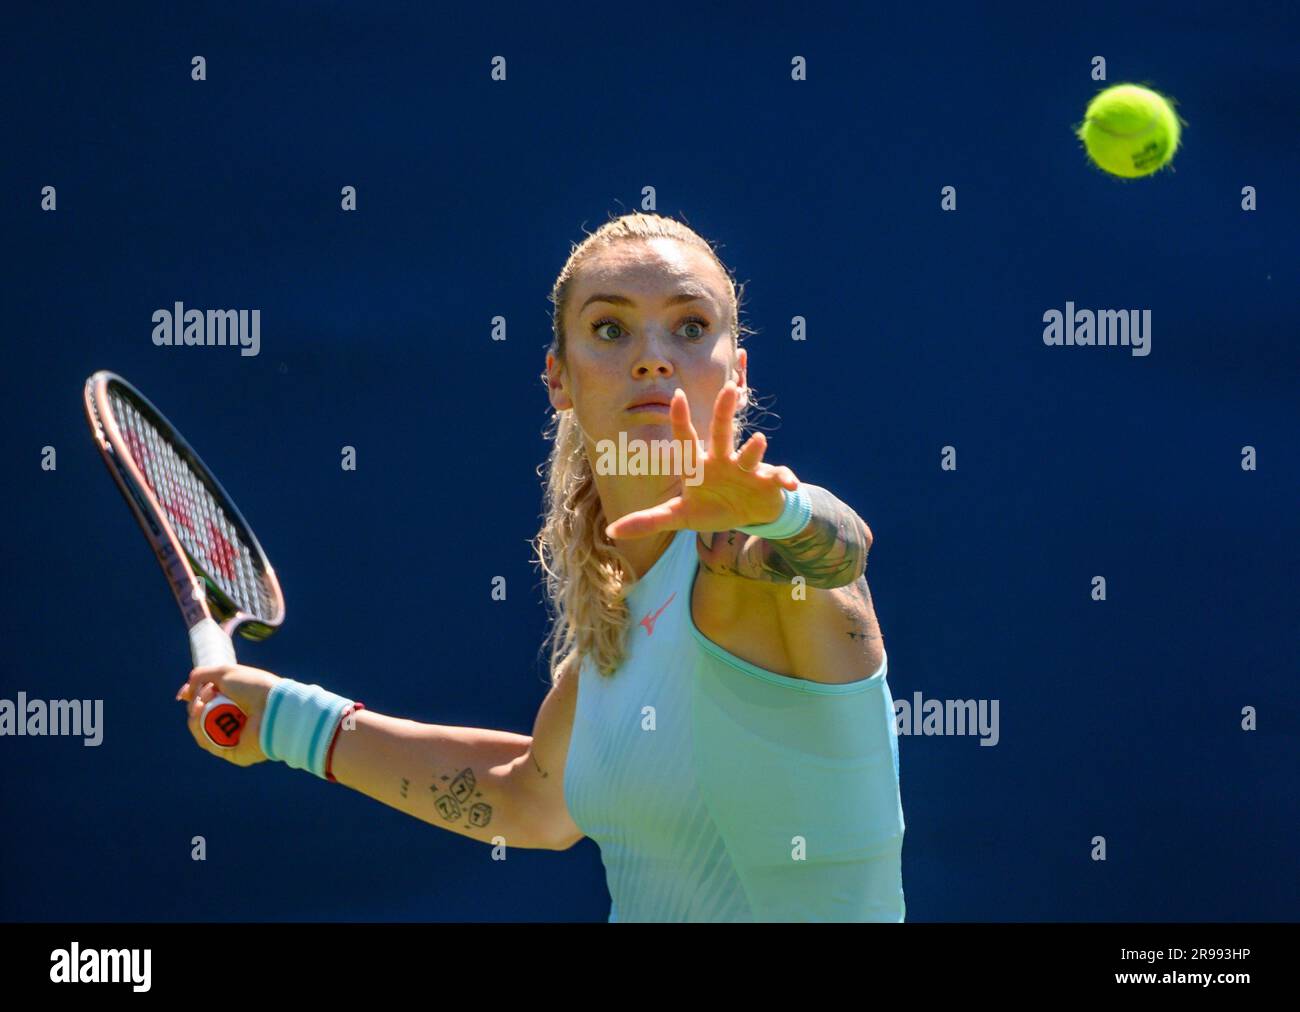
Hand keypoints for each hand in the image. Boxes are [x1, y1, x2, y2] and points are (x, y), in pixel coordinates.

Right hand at [176, 664, 280, 766]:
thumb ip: (201, 676)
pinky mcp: (232, 752)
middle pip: (200, 715)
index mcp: (236, 701)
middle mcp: (234, 719)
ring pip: (201, 729)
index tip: (185, 692)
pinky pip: (208, 743)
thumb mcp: (225, 672)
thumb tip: (184, 692)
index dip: (193, 697)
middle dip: (196, 704)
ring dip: (196, 716)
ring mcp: (233, 736)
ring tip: (201, 705)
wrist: (273, 707)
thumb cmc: (254, 687)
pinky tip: (203, 718)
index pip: (207, 701)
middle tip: (205, 695)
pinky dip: (201, 730)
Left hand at [604, 382, 798, 539]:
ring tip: (758, 440)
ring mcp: (747, 470)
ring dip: (754, 449)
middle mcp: (723, 460)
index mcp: (700, 465)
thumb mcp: (680, 517)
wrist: (748, 516)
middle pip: (722, 433)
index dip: (681, 420)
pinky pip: (778, 477)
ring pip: (750, 454)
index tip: (675, 395)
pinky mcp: (769, 482)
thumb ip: (648, 521)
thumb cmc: (712, 507)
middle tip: (728, 389)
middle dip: (724, 413)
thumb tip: (612, 531)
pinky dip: (785, 479)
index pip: (687, 440)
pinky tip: (790, 483)